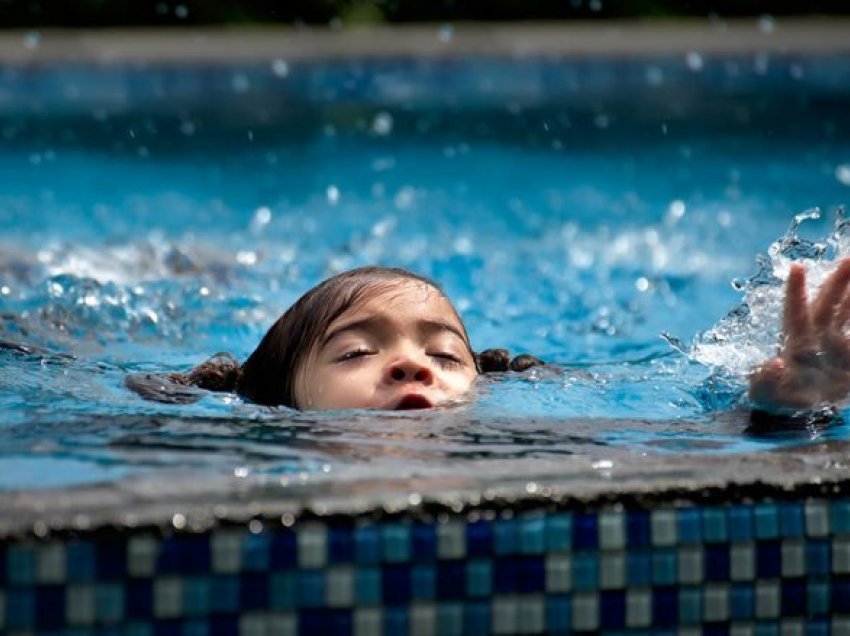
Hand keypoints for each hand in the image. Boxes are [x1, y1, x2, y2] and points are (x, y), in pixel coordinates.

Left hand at [749, 257, 849, 410]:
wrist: (797, 412)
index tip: (797, 266)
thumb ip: (763, 382)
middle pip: (826, 305)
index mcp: (793, 343)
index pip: (795, 312)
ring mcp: (835, 346)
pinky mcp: (848, 359)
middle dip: (837, 282)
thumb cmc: (775, 399)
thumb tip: (773, 365)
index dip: (796, 290)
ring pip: (846, 315)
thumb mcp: (763, 395)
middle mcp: (815, 338)